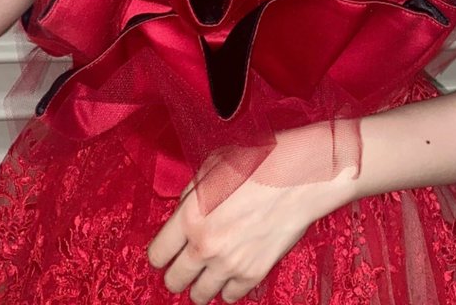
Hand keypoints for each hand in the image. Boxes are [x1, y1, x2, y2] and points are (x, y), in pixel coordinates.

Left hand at [147, 172, 316, 303]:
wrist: (298, 177)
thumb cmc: (259, 164)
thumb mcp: (212, 166)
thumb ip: (191, 194)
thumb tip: (183, 211)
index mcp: (190, 217)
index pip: (157, 255)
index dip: (160, 254)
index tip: (166, 253)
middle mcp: (205, 245)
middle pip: (174, 282)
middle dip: (177, 274)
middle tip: (185, 266)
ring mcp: (229, 264)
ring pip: (200, 296)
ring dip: (201, 285)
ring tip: (208, 273)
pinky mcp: (253, 274)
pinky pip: (230, 296)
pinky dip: (228, 288)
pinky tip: (231, 273)